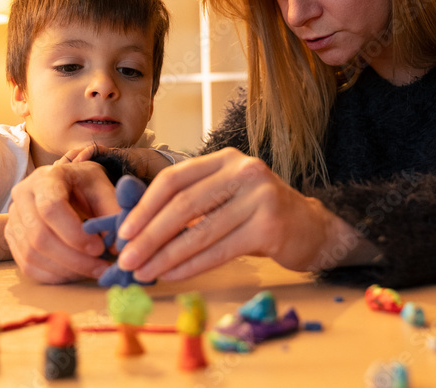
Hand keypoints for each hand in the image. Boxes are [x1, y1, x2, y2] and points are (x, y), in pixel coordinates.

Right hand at [5, 146, 119, 283]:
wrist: (65, 184)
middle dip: (73, 258)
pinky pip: (28, 265)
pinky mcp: (12, 239)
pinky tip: (76, 273)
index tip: (99, 248)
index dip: (74, 233)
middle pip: (39, 236)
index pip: (51, 208)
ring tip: (93, 271)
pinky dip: (54, 275)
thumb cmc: (86, 186)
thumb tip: (117, 247)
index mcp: (45, 178)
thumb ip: (113, 211)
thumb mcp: (103, 188)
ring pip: (32, 254)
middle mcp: (22, 196)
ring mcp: (13, 219)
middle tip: (101, 268)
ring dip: (66, 270)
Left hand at [115, 147, 368, 281]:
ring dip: (166, 256)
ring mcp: (259, 197)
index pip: (175, 178)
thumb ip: (191, 203)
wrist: (312, 228)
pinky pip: (219, 250)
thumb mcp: (226, 196)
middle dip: (149, 235)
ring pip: (200, 231)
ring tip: (144, 272)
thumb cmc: (259, 215)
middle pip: (184, 204)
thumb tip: (138, 229)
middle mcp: (243, 171)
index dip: (145, 206)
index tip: (124, 231)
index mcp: (226, 159)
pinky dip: (191, 265)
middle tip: (127, 258)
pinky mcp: (269, 226)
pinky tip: (173, 275)